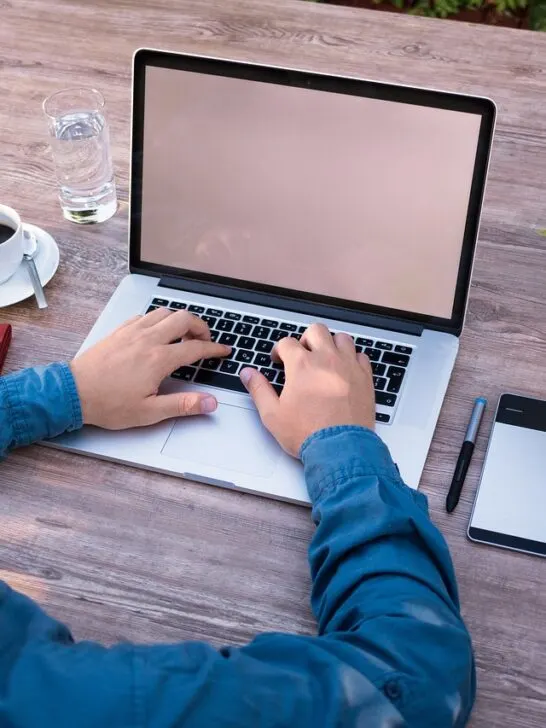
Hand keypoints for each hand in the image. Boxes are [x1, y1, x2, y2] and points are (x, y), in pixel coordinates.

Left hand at [70, 308, 230, 428]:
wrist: (74, 392)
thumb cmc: (108, 403)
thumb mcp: (150, 412)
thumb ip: (183, 405)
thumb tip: (209, 403)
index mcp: (158, 359)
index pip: (196, 348)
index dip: (214, 348)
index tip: (223, 350)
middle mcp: (147, 340)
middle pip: (183, 319)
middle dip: (201, 326)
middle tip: (205, 339)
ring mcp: (132, 332)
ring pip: (164, 312)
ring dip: (179, 319)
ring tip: (183, 334)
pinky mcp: (119, 331)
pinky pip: (144, 316)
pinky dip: (157, 319)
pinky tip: (156, 332)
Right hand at [239, 324, 374, 456]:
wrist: (340, 449)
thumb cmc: (308, 433)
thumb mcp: (272, 414)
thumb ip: (259, 389)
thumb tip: (248, 374)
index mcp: (301, 365)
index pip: (287, 342)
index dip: (280, 350)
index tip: (280, 360)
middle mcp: (326, 360)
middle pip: (316, 330)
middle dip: (306, 339)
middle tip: (303, 355)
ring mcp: (348, 367)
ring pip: (342, 338)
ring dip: (331, 344)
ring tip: (325, 358)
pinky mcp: (365, 378)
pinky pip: (361, 356)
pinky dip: (352, 358)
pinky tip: (345, 370)